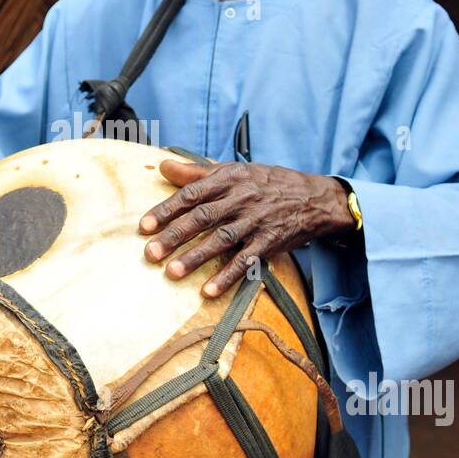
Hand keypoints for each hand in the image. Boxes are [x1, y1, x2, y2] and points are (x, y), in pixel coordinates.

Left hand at [139, 158, 353, 296]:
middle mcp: (240, 198)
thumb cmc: (267, 183)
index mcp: (228, 179)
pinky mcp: (270, 241)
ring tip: (172, 272)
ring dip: (196, 257)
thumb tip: (162, 166)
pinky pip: (247, 260)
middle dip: (175, 235)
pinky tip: (209, 291)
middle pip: (203, 217)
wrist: (313, 197)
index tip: (144, 226)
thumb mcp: (233, 171)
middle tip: (150, 253)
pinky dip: (228, 276)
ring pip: (222, 239)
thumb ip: (196, 172)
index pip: (191, 194)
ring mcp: (256, 220)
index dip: (166, 210)